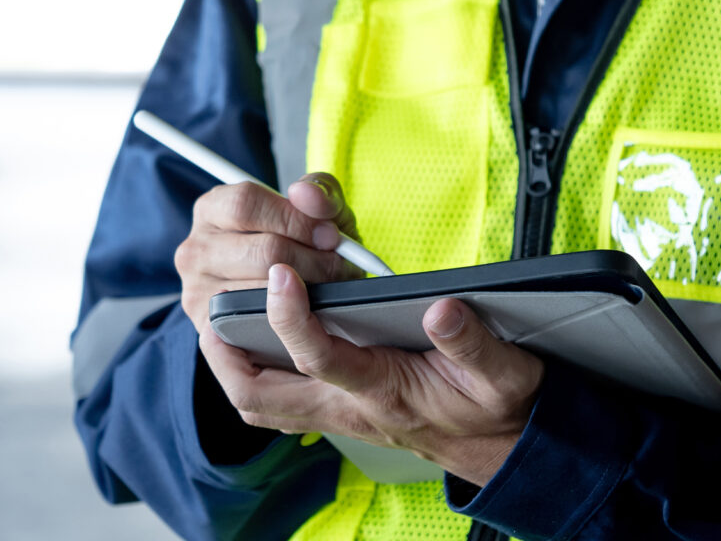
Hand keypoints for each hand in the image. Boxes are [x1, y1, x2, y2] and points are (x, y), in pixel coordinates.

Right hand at [176, 173, 362, 333]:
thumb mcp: (316, 212)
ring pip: (265, 292)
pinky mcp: (210, 330)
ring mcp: (197, 292)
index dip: (296, 219)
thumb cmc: (302, 246)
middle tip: (339, 266)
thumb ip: (319, 192)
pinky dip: (291, 321)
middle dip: (313, 260)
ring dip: (311, 293)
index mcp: (212, 209)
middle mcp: (195, 250)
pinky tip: (310, 313)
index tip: (330, 235)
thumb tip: (304, 193)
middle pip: (262, 251)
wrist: (294, 300)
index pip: (246, 204)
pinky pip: (258, 324)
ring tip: (332, 289)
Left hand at [200, 264, 544, 485]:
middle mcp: (347, 407)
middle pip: (262, 395)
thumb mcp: (505, 375)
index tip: (285, 274)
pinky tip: (254, 345)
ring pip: (260, 403)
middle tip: (215, 309)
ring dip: (231, 366)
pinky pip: (276, 401)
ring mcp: (336, 414)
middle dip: (227, 355)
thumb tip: (442, 310)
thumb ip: (475, 345)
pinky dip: (253, 374)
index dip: (294, 317)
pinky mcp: (336, 411)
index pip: (321, 359)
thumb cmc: (495, 409)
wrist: (499, 446)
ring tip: (220, 322)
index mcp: (384, 391)